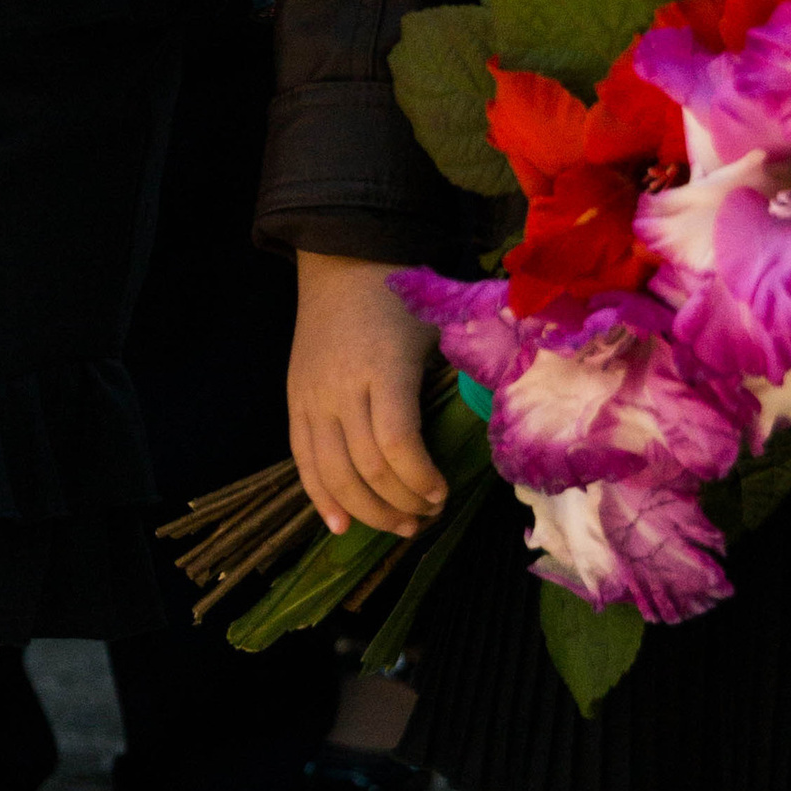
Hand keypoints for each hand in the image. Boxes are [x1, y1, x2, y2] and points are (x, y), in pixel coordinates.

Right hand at [288, 253, 446, 539]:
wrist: (342, 265)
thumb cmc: (400, 298)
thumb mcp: (439, 328)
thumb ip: (464, 372)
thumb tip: (494, 424)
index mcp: (383, 368)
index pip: (395, 443)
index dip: (420, 478)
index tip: (443, 492)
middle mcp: (342, 388)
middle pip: (365, 467)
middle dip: (400, 502)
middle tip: (428, 515)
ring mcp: (313, 398)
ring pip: (332, 473)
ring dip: (367, 510)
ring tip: (399, 525)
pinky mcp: (297, 403)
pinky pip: (303, 461)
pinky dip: (321, 498)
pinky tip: (340, 525)